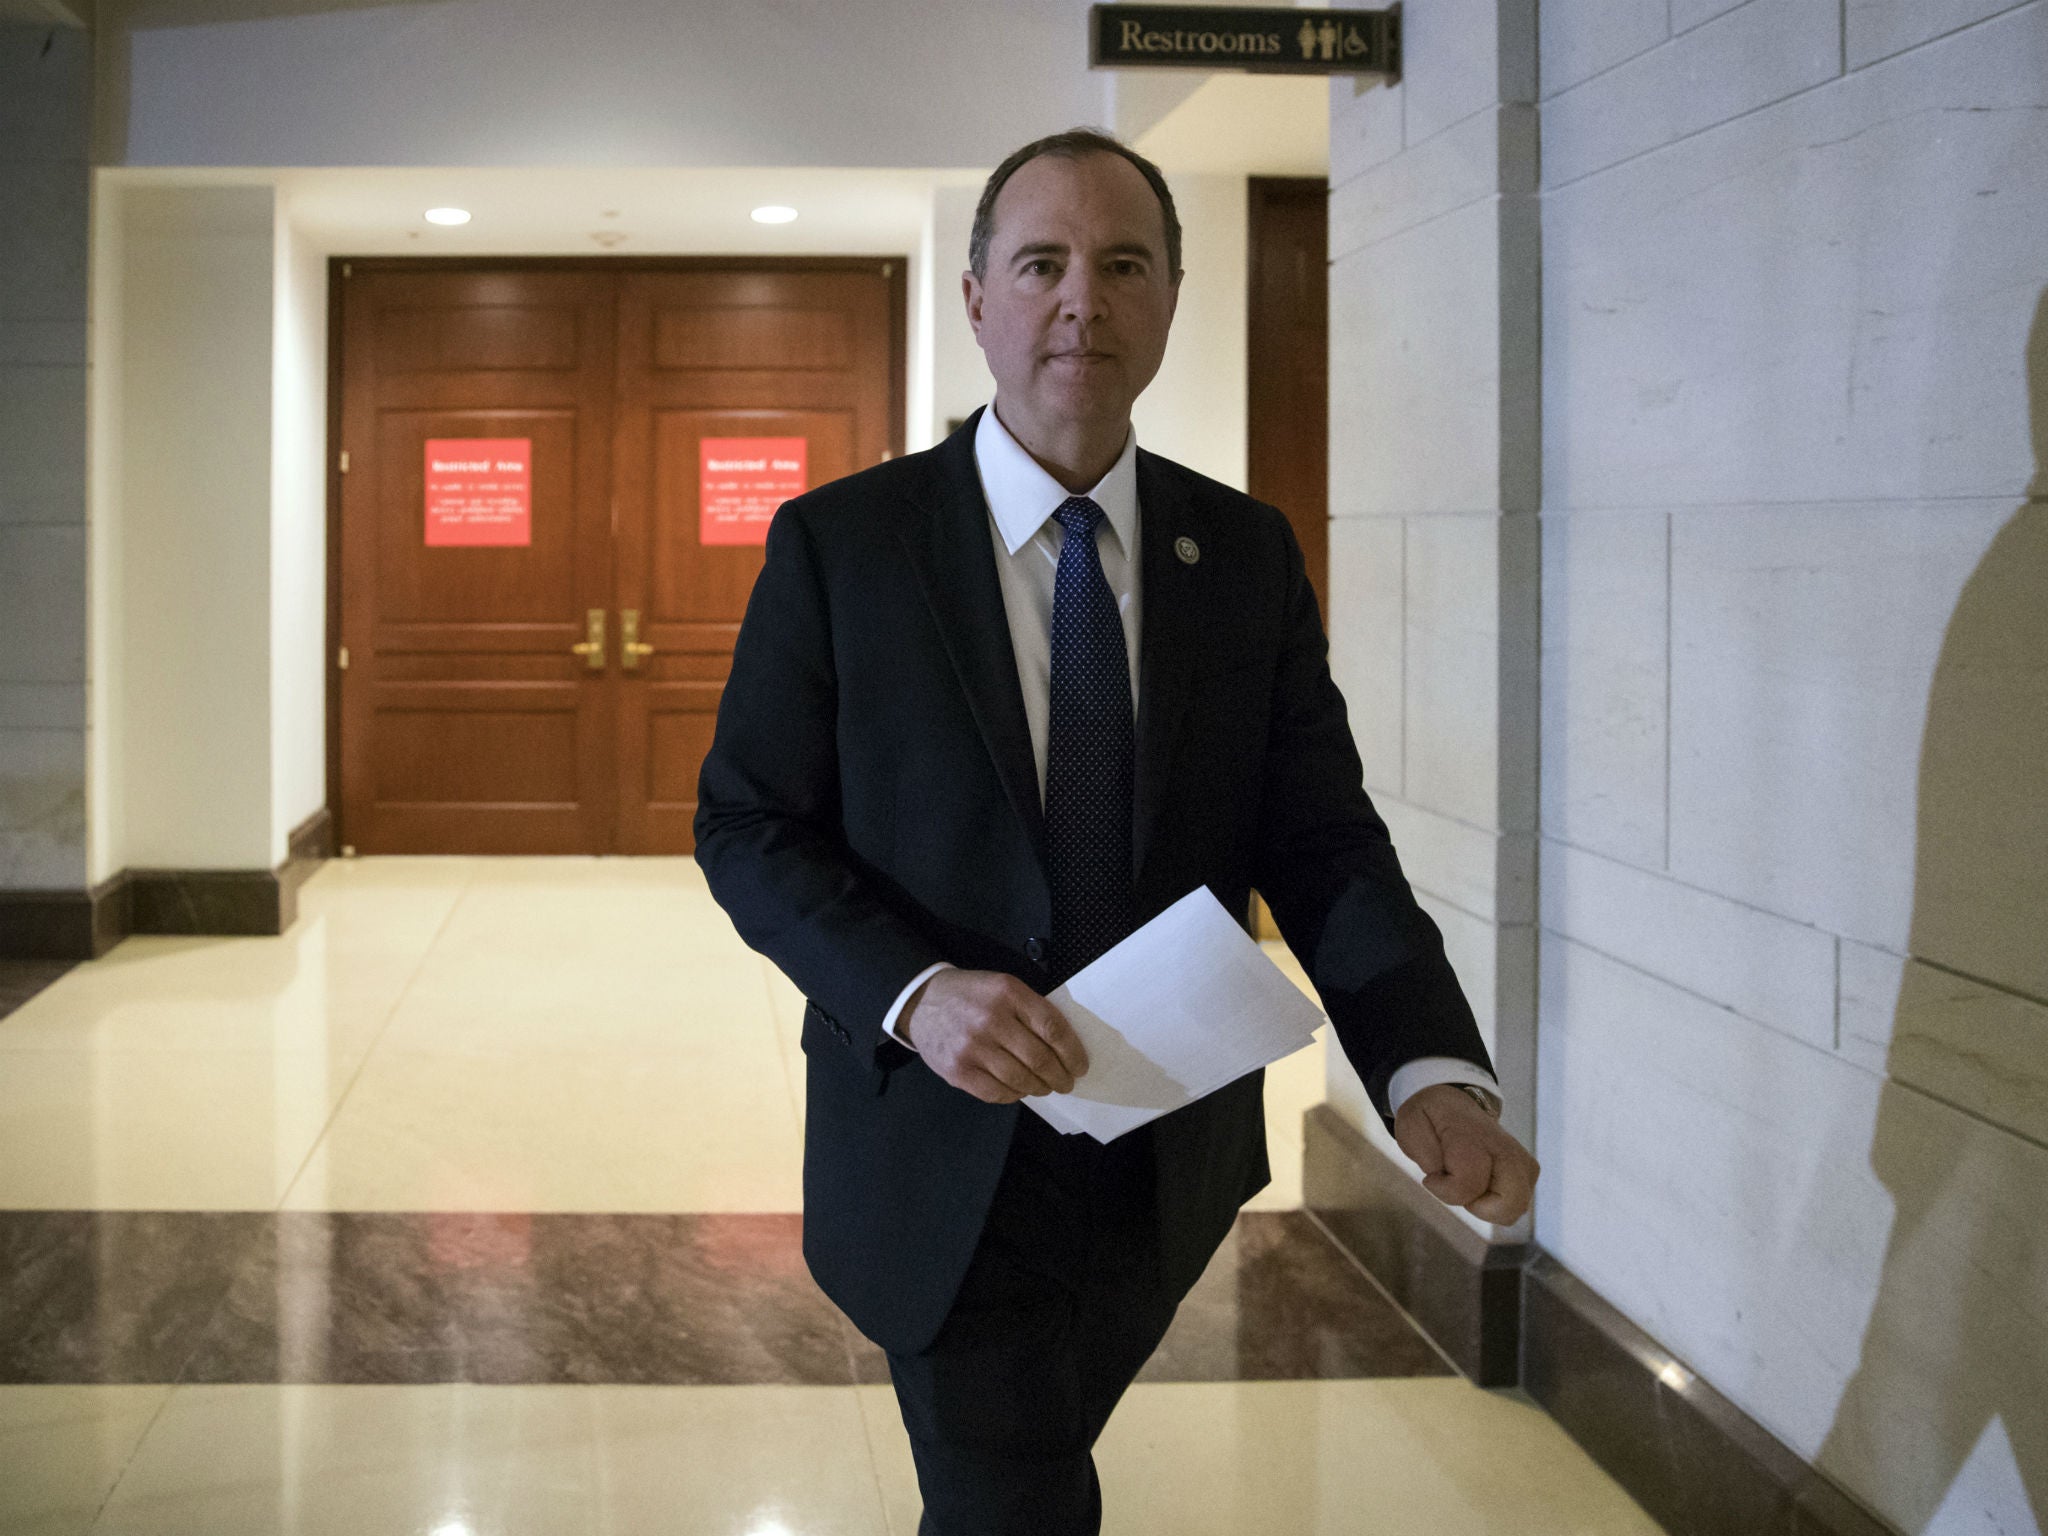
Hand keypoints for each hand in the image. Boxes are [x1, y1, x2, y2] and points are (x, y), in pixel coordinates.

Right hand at [898, 969, 1089, 1103]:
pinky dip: (1014, 1095)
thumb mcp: (1004, 987)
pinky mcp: (958, 1070)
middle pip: (1039, 1059)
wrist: (923, 1001)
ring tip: (1043, 1087)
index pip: (1052, 1028)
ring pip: (1020, 1080)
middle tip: (1065, 1083)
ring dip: (1039, 1088)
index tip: (1080, 1066)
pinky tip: (1018, 1090)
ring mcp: (972, 1047)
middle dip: (1060, 1077)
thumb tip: (1064, 1047)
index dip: (1072, 1052)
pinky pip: (996, 1093)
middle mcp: (991, 1019)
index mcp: (1008, 993)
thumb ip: (1032, 1010)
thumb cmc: (972, 995)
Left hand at [1393, 1084, 1538, 1224]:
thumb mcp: (1411, 1127)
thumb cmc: (1430, 1119)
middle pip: (1511, 1204)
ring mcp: (1523, 1161)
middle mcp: (1507, 1149)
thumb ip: (1426, 1156)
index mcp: (1474, 1136)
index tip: (1431, 1176)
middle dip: (1478, 1206)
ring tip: (1470, 1180)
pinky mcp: (1528, 1172)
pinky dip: (1496, 1204)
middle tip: (1459, 1183)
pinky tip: (1482, 1183)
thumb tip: (1449, 1181)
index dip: (1443, 1189)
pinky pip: (1516, 1206)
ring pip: (1516, 1208)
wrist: (1453, 1103)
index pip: (1468, 1184)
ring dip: (1487, 1206)